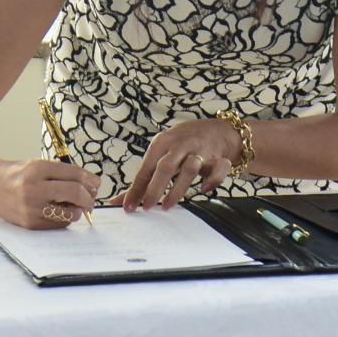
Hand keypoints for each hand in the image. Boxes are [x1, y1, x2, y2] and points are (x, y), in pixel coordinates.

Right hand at [0, 158, 99, 229]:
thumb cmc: (19, 174)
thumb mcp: (38, 165)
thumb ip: (62, 174)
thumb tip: (91, 186)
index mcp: (37, 168)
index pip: (73, 173)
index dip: (90, 179)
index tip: (96, 183)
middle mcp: (33, 188)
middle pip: (74, 193)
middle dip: (88, 196)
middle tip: (91, 198)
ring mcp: (31, 208)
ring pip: (69, 212)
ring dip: (79, 210)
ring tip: (76, 205)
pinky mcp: (29, 223)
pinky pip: (58, 224)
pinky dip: (65, 218)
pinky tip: (61, 211)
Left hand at [119, 117, 239, 210]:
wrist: (215, 130)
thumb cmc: (181, 144)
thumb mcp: (160, 153)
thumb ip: (143, 178)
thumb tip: (118, 201)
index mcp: (161, 143)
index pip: (146, 169)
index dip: (136, 189)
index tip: (128, 207)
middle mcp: (180, 145)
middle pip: (166, 167)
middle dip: (155, 188)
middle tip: (147, 207)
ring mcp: (200, 151)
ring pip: (190, 168)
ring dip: (178, 188)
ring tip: (168, 205)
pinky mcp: (218, 158)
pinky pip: (219, 168)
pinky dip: (213, 180)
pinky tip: (204, 189)